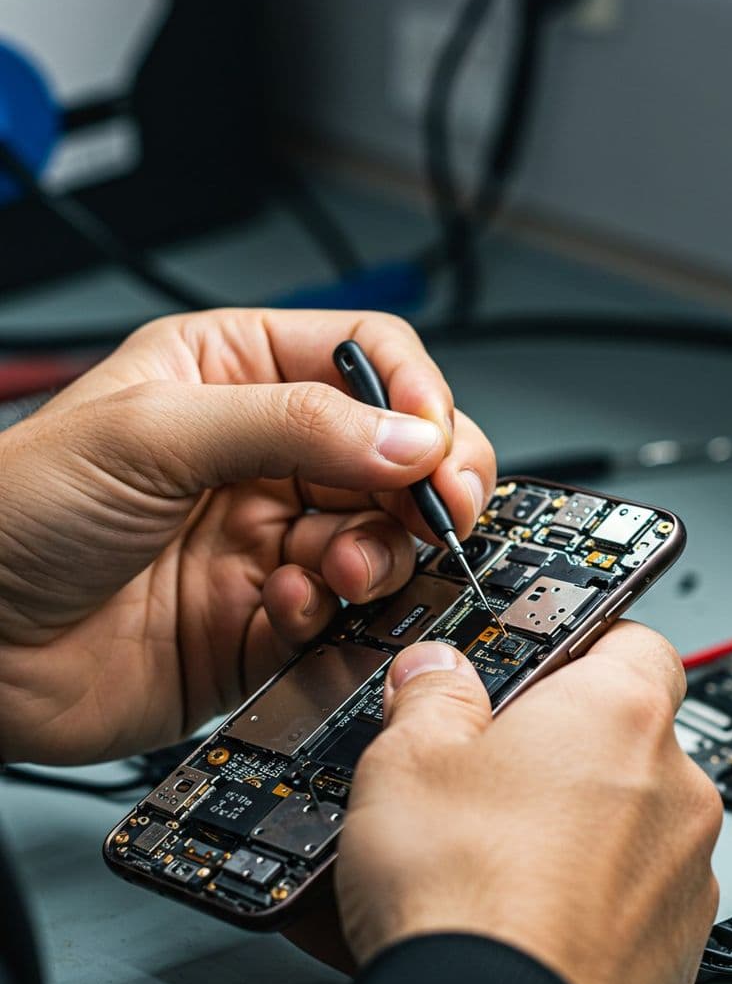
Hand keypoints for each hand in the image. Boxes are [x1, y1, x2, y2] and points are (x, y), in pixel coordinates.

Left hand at [0, 309, 493, 763]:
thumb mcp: (152, 434)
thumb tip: (411, 436)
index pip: (367, 360)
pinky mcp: (262, 623)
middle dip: (424, 485)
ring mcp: (264, 542)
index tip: (432, 446)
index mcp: (231, 376)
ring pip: (380, 540)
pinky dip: (328, 617)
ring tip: (339, 570)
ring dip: (379, 557)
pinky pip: (338, 617)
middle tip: (437, 513)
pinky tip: (281, 611)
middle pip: (394, 454)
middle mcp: (259, 457)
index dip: (415, 397)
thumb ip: (293, 427)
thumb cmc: (16, 513)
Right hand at [337, 623, 722, 983]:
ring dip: (574, 828)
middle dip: (560, 749)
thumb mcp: (405, 762)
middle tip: (483, 774)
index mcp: (617, 714)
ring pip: (628, 824)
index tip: (530, 666)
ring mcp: (684, 877)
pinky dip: (584, 899)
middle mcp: (674, 789)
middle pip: (626, 739)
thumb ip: (429, 700)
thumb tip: (435, 676)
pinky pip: (630, 900)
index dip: (577, 646)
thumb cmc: (463, 898)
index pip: (631, 639)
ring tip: (489, 861)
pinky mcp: (674, 953)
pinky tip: (517, 919)